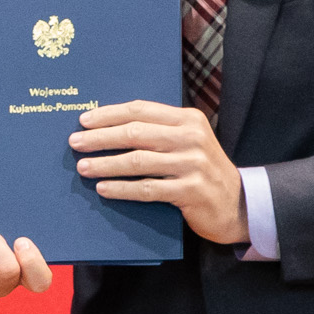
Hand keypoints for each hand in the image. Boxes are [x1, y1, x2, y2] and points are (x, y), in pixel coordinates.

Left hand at [70, 100, 248, 244]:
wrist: (238, 203)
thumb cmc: (202, 170)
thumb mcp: (187, 142)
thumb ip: (158, 132)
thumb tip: (109, 128)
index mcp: (188, 119)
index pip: (140, 110)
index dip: (109, 114)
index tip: (84, 120)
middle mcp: (191, 138)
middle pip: (135, 133)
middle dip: (100, 138)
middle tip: (75, 143)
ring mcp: (192, 164)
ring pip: (138, 161)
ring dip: (106, 164)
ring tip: (84, 167)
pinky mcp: (190, 191)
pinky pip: (147, 189)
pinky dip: (122, 189)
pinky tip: (104, 189)